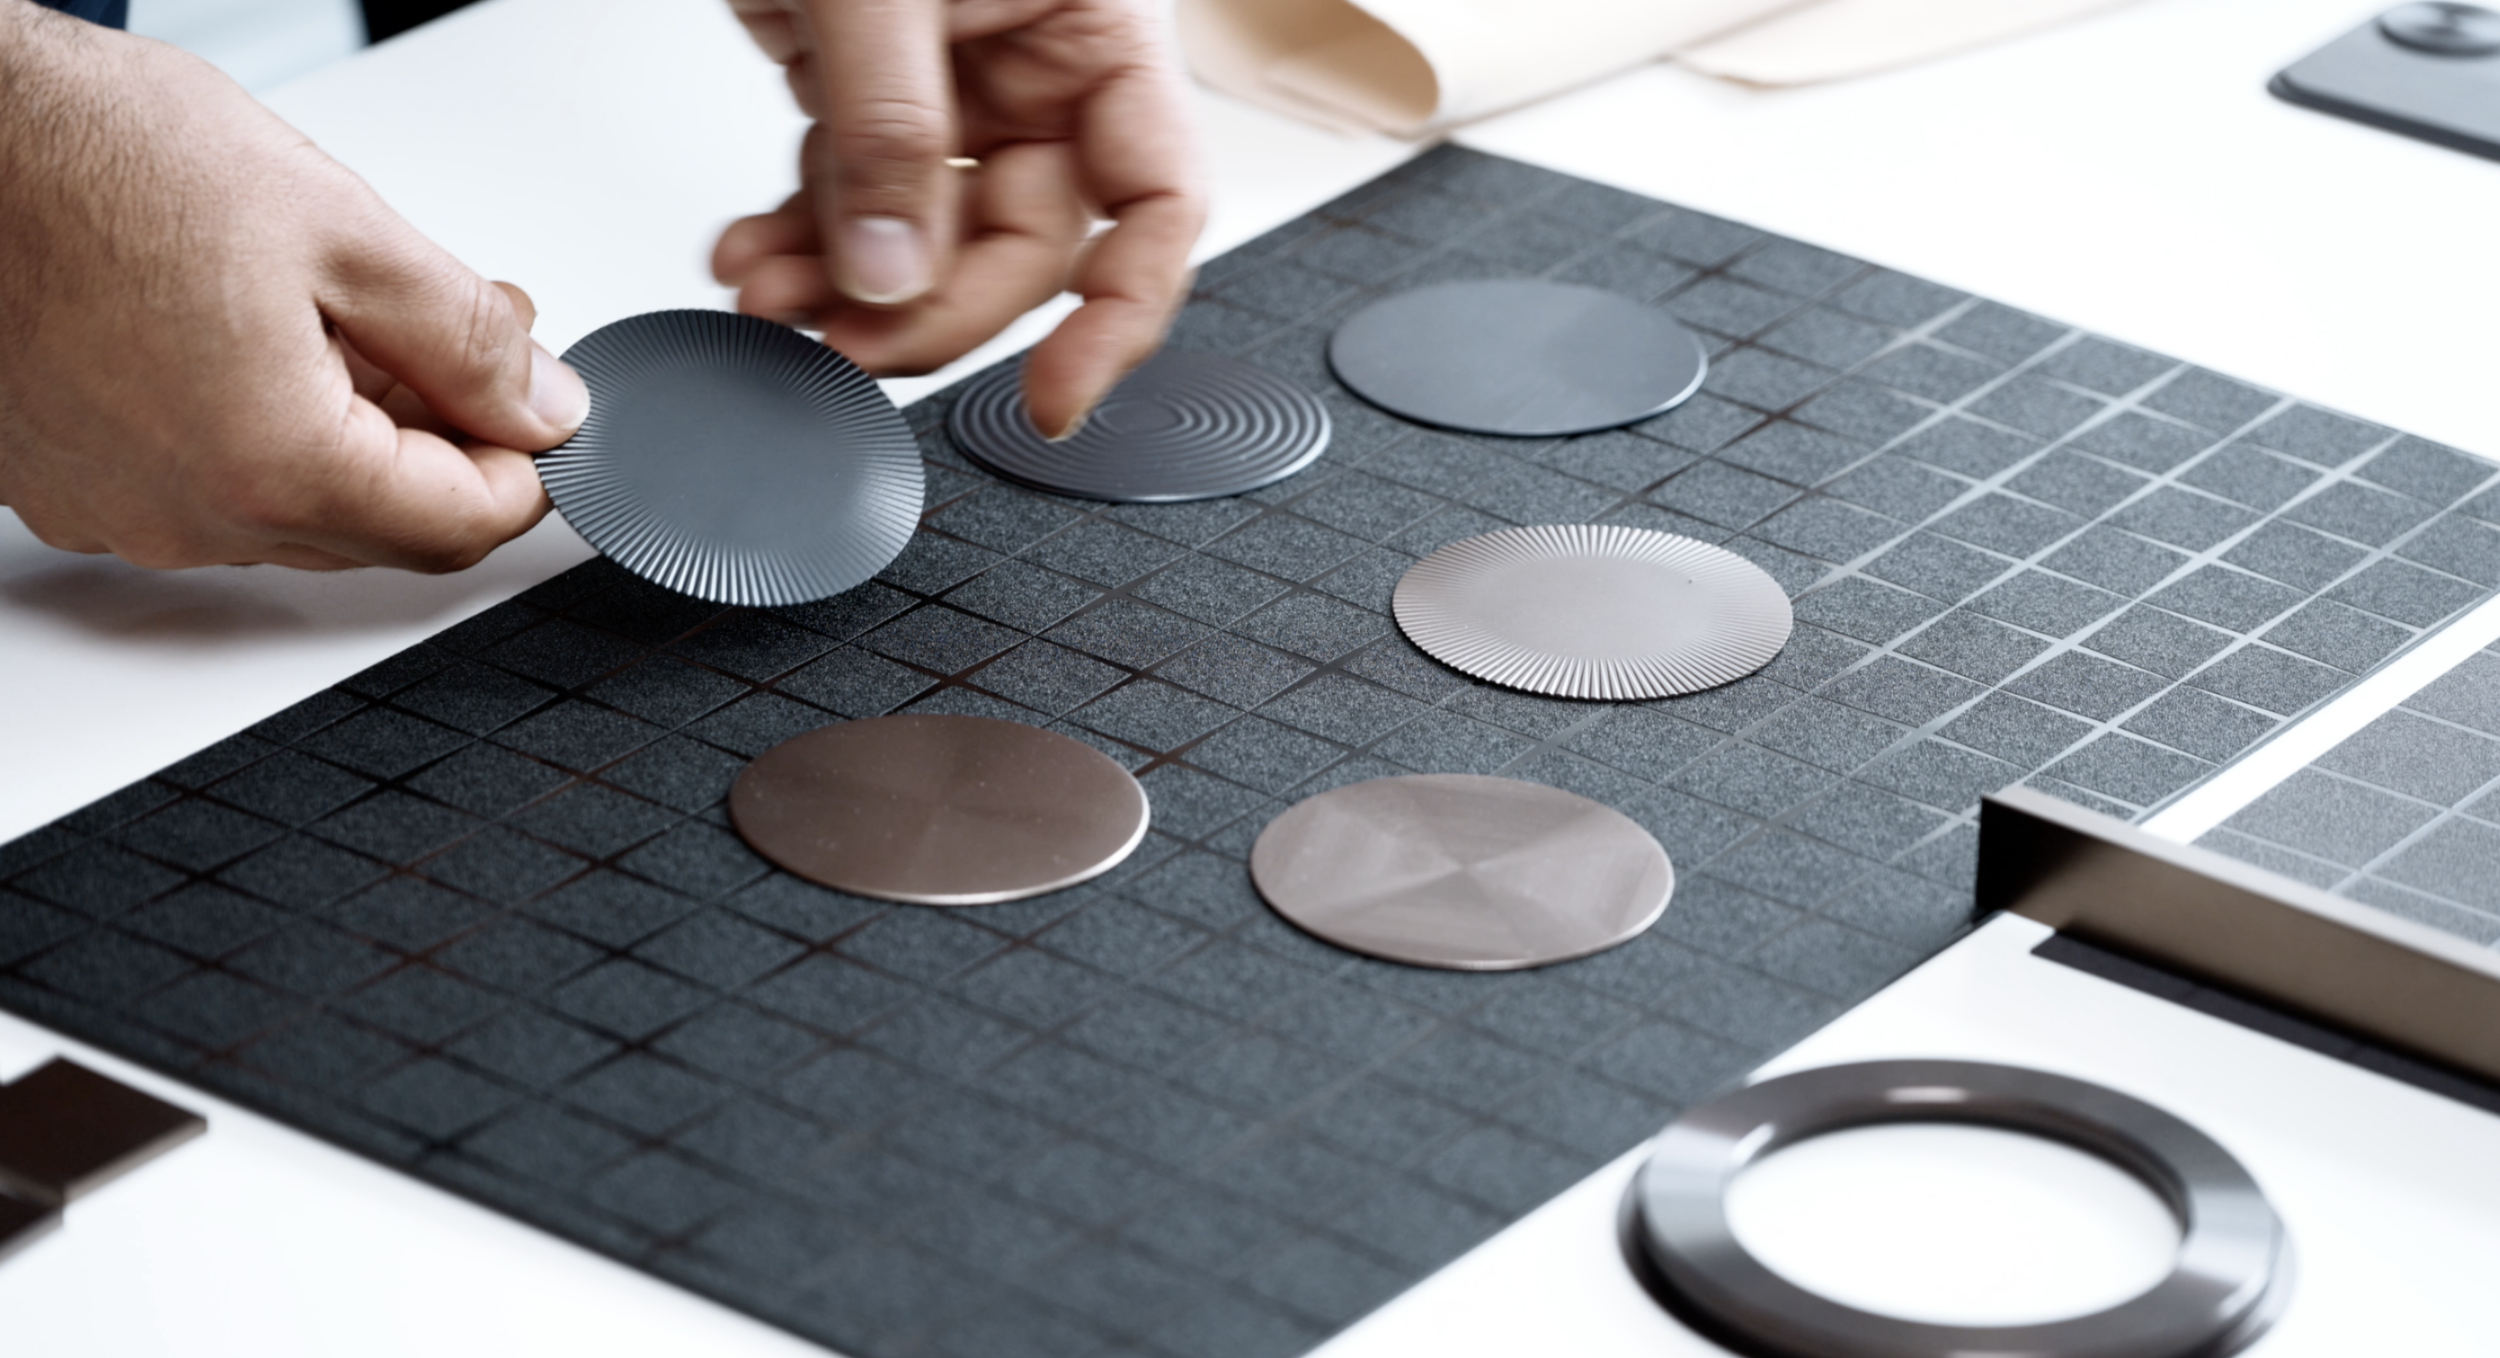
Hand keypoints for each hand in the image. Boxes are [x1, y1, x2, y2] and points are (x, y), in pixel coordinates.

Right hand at [0, 4, 587, 571]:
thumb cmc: (96, 159)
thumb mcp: (342, 229)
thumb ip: (465, 339)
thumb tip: (545, 408)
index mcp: (273, 467)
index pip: (463, 527)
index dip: (527, 463)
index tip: (538, 402)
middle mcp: (190, 517)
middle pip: (385, 527)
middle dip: (445, 437)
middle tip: (462, 334)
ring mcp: (121, 509)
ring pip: (299, 508)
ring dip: (356, 429)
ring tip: (352, 309)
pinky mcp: (71, 483)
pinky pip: (209, 486)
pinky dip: (262, 427)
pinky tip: (258, 333)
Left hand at [716, 0, 1205, 438]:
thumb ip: (888, 132)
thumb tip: (891, 278)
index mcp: (1097, 25)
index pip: (1155, 205)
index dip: (1119, 316)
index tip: (1056, 398)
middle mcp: (1041, 64)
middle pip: (1025, 246)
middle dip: (929, 308)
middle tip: (845, 342)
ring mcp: (956, 81)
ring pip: (926, 238)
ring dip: (844, 287)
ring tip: (765, 295)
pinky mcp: (869, 87)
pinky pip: (852, 199)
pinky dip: (800, 242)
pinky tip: (751, 256)